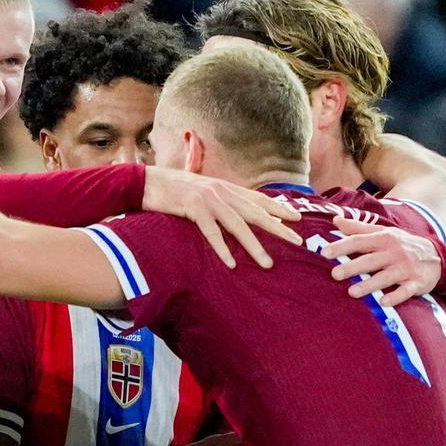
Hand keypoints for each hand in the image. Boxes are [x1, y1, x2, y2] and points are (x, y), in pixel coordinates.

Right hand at [142, 167, 301, 268]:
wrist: (148, 182)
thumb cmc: (174, 189)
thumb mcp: (203, 190)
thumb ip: (220, 199)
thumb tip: (236, 212)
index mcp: (226, 187)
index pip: (258, 199)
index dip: (279, 209)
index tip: (298, 219)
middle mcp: (222, 192)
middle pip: (256, 213)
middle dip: (278, 228)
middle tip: (297, 241)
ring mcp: (208, 200)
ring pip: (237, 226)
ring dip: (254, 246)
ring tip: (267, 263)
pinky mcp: (193, 208)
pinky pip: (211, 232)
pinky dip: (222, 248)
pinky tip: (232, 263)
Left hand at [322, 216, 439, 305]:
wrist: (437, 256)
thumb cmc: (402, 244)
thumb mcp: (383, 232)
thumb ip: (358, 228)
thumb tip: (335, 220)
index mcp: (383, 239)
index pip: (359, 241)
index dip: (342, 246)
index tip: (324, 252)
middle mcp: (394, 253)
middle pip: (370, 260)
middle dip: (352, 267)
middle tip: (334, 274)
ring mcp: (406, 268)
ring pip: (386, 277)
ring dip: (369, 285)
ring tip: (352, 292)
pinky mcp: (417, 282)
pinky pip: (406, 291)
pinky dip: (396, 297)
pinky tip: (384, 303)